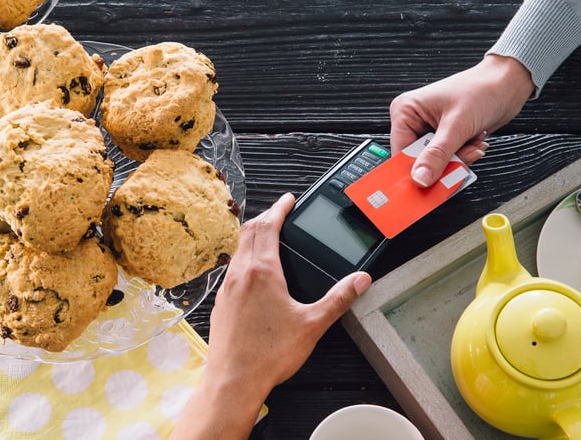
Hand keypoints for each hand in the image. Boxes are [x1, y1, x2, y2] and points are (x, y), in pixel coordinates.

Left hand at [169, 193, 371, 439]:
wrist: (233, 381)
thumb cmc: (268, 354)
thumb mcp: (312, 324)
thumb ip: (338, 299)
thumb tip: (359, 280)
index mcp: (262, 271)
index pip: (268, 226)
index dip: (279, 208)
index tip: (288, 200)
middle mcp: (240, 274)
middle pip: (249, 231)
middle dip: (265, 217)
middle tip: (279, 212)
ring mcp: (227, 288)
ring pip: (238, 249)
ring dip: (252, 236)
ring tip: (268, 237)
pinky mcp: (221, 303)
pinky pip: (232, 269)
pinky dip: (244, 257)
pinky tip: (253, 273)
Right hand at [389, 54, 534, 186]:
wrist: (508, 84)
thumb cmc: (482, 89)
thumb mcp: (457, 125)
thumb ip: (437, 155)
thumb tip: (420, 178)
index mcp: (406, 111)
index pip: (400, 152)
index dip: (412, 170)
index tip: (424, 185)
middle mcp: (415, 121)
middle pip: (418, 160)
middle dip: (442, 163)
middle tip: (459, 159)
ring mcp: (430, 130)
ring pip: (435, 163)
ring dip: (457, 159)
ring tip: (471, 143)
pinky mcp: (444, 137)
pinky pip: (448, 159)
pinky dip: (463, 156)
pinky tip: (474, 142)